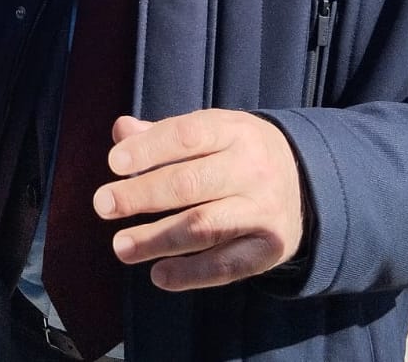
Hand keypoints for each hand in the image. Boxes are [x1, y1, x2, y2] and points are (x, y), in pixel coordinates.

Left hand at [95, 110, 304, 291]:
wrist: (305, 182)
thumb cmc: (236, 152)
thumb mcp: (210, 130)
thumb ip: (163, 133)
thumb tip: (122, 131)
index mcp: (234, 131)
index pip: (187, 135)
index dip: (148, 149)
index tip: (113, 164)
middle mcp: (252, 169)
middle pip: (190, 183)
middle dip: (142, 195)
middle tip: (102, 206)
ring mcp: (263, 211)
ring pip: (205, 227)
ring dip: (158, 239)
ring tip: (121, 247)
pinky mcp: (269, 249)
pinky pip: (227, 266)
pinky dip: (191, 274)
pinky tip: (158, 275)